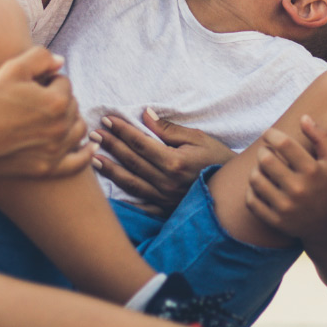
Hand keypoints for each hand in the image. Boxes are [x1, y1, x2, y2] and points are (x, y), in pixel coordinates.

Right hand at [0, 46, 92, 177]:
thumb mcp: (13, 68)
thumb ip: (42, 57)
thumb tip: (61, 62)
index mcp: (57, 102)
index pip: (64, 83)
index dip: (47, 80)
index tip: (30, 86)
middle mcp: (61, 128)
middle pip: (72, 106)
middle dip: (58, 99)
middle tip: (35, 101)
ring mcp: (55, 150)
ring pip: (78, 130)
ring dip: (70, 120)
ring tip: (54, 117)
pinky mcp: (47, 168)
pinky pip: (78, 163)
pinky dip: (86, 154)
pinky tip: (90, 147)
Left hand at [91, 108, 235, 215]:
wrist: (233, 189)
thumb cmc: (216, 158)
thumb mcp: (197, 138)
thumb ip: (169, 129)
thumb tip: (145, 115)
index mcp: (174, 162)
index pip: (140, 143)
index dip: (122, 130)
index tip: (107, 119)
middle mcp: (166, 182)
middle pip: (131, 161)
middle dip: (111, 145)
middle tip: (94, 134)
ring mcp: (164, 199)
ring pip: (130, 183)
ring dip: (110, 169)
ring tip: (93, 158)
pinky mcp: (165, 210)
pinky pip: (140, 206)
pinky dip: (123, 199)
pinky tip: (108, 192)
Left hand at [245, 115, 326, 240]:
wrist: (326, 225)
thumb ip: (321, 137)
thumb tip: (303, 118)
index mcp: (313, 172)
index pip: (283, 144)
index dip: (271, 134)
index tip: (269, 134)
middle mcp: (300, 190)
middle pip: (265, 160)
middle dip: (263, 151)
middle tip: (267, 152)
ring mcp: (286, 208)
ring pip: (255, 178)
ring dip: (256, 170)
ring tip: (264, 170)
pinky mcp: (275, 221)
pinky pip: (251, 200)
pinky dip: (252, 191)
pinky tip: (261, 187)